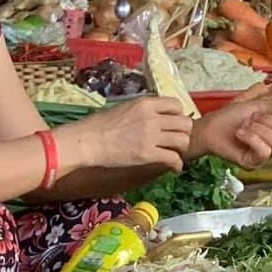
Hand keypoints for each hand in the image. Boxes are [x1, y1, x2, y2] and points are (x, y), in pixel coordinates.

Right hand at [60, 97, 194, 172]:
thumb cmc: (99, 125)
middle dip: (184, 132)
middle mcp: (152, 118)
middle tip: (177, 140)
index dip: (179, 115)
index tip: (174, 124)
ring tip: (175, 153)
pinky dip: (177, 165)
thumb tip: (155, 115)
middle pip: (185, 123)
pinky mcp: (147, 154)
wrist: (87, 141)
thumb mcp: (124, 108)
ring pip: (183, 140)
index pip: (177, 105)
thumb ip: (143, 110)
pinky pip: (173, 158)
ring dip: (181, 148)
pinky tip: (173, 167)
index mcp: (145, 103)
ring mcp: (151, 136)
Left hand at [191, 90, 271, 168]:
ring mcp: (267, 155)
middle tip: (254, 118)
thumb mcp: (261, 106)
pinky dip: (250, 137)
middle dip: (270, 120)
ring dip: (257, 128)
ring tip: (245, 127)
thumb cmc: (234, 116)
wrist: (212, 125)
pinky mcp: (255, 163)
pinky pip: (265, 150)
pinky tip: (240, 134)